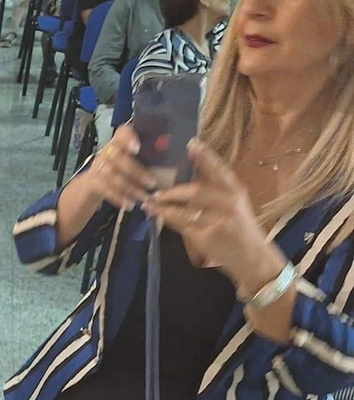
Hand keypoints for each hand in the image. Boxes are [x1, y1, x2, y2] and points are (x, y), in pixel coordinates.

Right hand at [81, 122, 157, 210]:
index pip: (122, 131)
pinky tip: (130, 205)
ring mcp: (98, 166)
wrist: (94, 184)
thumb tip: (186, 150)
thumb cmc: (124, 169)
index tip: (138, 148)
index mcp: (120, 140)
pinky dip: (118, 197)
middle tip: (152, 183)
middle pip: (118, 157)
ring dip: (130, 187)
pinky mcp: (92, 182)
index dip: (129, 138)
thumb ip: (152, 154)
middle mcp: (107, 150)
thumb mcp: (136, 158)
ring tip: (145, 197)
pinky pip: (105, 189)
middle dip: (136, 171)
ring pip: (113, 175)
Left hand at [142, 140, 280, 285]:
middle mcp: (228, 202)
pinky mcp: (206, 236)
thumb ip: (216, 191)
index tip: (190, 143)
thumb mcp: (234, 204)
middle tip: (155, 189)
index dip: (204, 156)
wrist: (251, 256)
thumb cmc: (239, 228)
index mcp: (235, 190)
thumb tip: (187, 178)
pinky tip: (154, 214)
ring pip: (183, 208)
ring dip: (163, 204)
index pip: (218, 169)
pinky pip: (180, 224)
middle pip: (195, 190)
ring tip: (149, 202)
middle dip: (172, 190)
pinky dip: (165, 217)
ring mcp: (217, 219)